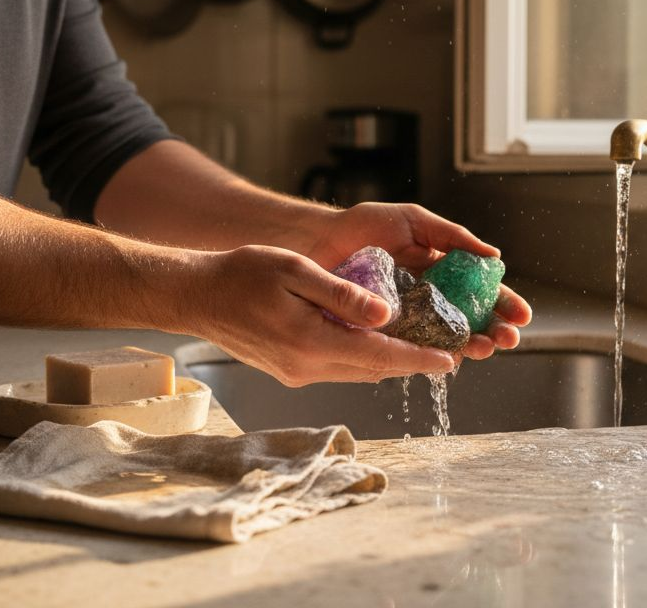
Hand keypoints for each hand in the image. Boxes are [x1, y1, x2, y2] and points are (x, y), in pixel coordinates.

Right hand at [179, 245, 458, 386]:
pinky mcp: (290, 371)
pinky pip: (338, 367)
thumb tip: (387, 314)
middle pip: (374, 369)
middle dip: (412, 362)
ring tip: (423, 346)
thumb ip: (342, 295)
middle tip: (450, 352)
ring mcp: (297, 373)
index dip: (418, 359)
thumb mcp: (295, 272)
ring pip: (357, 370)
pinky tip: (377, 341)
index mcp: (311, 342)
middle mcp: (307, 367)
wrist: (196, 297)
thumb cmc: (241, 275)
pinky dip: (363, 356)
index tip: (450, 360)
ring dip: (389, 360)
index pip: (379, 356)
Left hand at [302, 203, 532, 360]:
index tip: (522, 316)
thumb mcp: (413, 221)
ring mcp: (409, 319)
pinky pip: (411, 349)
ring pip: (447, 339)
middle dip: (494, 331)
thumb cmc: (363, 227)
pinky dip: (431, 356)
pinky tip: (448, 358)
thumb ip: (451, 236)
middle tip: (507, 339)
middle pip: (471, 320)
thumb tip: (492, 256)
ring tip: (484, 348)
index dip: (504, 303)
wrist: (318, 241)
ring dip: (471, 346)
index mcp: (442, 271)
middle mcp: (430, 299)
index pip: (481, 291)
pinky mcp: (384, 335)